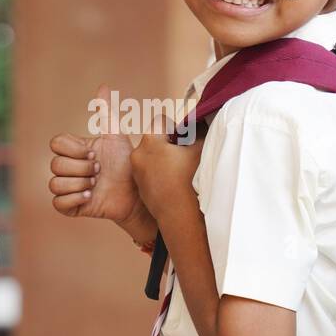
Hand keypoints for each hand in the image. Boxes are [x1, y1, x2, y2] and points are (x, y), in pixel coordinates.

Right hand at [49, 85, 153, 238]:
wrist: (138, 192)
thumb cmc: (127, 164)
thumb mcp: (116, 137)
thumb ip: (106, 113)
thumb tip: (103, 86)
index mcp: (75, 150)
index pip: (57, 143)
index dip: (74, 149)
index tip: (94, 153)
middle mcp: (69, 168)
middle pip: (56, 165)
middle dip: (80, 168)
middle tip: (99, 171)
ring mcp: (69, 188)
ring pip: (55, 183)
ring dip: (78, 184)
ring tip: (96, 185)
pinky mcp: (72, 206)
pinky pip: (58, 203)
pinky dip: (74, 198)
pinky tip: (91, 196)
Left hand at [130, 106, 203, 224]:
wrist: (180, 214)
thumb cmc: (189, 180)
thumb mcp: (199, 150)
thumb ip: (198, 132)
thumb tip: (199, 124)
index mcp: (150, 141)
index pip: (161, 121)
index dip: (175, 126)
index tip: (184, 138)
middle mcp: (138, 154)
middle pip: (155, 139)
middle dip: (169, 144)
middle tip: (184, 154)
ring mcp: (137, 172)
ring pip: (151, 156)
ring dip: (164, 159)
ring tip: (180, 170)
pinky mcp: (139, 187)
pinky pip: (149, 172)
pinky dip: (160, 173)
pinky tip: (174, 182)